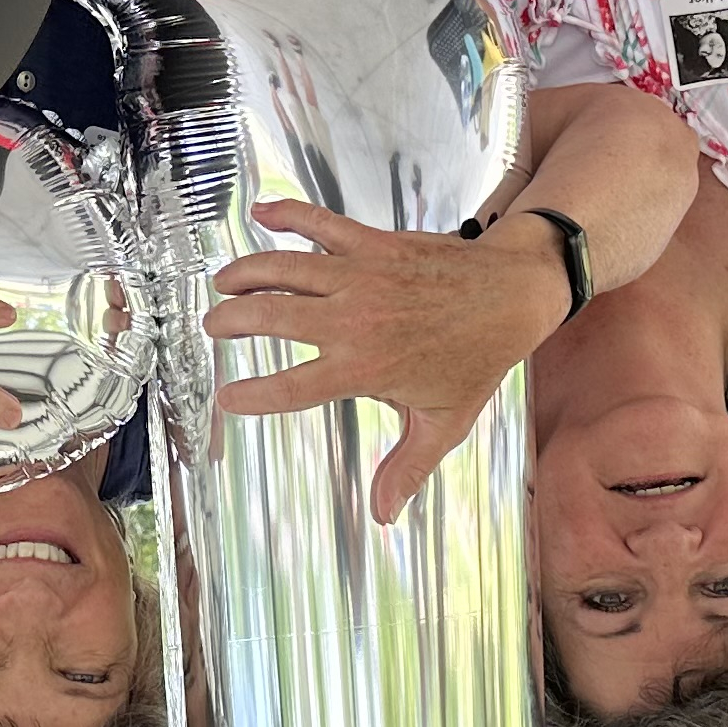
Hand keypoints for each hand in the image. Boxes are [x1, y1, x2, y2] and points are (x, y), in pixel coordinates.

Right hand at [207, 200, 574, 523]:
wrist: (512, 295)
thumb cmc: (480, 358)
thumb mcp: (444, 422)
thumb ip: (407, 467)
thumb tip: (385, 514)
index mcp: (365, 366)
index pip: (292, 386)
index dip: (253, 395)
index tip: (228, 398)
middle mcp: (354, 319)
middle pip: (271, 315)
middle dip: (233, 321)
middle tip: (215, 327)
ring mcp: (361, 275)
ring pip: (283, 267)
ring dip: (245, 273)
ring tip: (223, 284)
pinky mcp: (372, 244)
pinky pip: (320, 223)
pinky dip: (287, 214)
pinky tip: (261, 212)